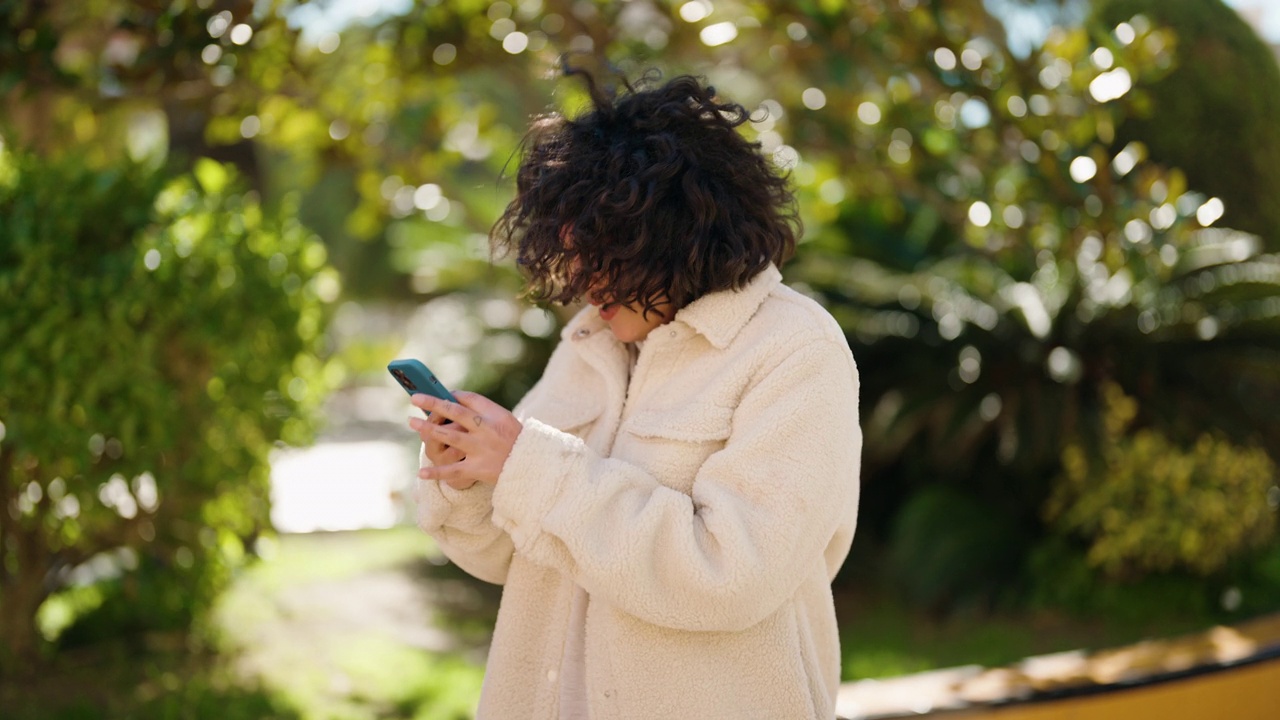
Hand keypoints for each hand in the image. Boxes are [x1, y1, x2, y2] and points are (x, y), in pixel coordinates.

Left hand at [408, 391, 522, 489]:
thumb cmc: (512, 437)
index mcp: (493, 415)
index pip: (468, 400)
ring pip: (451, 437)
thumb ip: (480, 407)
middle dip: (434, 404)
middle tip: (414, 398)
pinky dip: (437, 472)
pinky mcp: (478, 469)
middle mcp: (486, 430)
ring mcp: (481, 449)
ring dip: (429, 429)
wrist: (530, 465)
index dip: (449, 395)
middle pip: (457, 413)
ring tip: (412, 422)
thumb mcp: (503, 417)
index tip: (432, 392)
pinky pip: (454, 470)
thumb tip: (451, 397)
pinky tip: (421, 473)